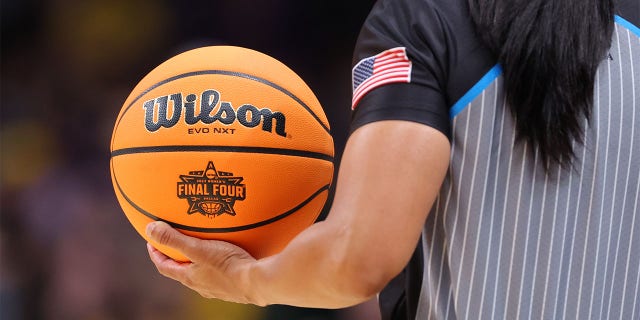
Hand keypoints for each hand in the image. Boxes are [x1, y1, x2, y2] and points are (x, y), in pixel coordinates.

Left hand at [145, 221, 263, 304]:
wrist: (259, 282)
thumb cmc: (229, 265)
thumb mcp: (198, 248)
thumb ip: (174, 239)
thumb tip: (150, 229)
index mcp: (190, 278)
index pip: (165, 267)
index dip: (156, 254)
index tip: (152, 242)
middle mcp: (202, 285)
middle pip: (182, 270)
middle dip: (176, 256)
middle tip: (175, 242)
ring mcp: (218, 287)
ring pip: (202, 272)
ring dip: (198, 259)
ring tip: (202, 244)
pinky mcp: (234, 284)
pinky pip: (220, 270)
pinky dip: (217, 260)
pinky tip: (228, 250)